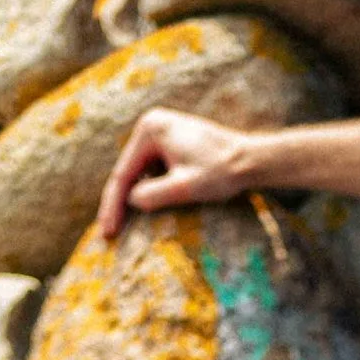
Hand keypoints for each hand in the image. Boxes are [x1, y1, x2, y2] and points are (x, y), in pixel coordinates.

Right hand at [96, 106, 259, 238]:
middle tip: (108, 234)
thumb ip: (153, 195)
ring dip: (132, 199)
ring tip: (120, 227)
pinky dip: (148, 190)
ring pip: (139, 173)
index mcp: (150, 129)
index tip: (107, 232)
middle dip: (119, 204)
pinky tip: (143, 211)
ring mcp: (162, 133)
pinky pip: (153, 171)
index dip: (113, 206)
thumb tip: (130, 201)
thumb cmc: (222, 172)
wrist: (252, 160)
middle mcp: (152, 124)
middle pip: (128, 172)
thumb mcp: (185, 188)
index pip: (122, 174)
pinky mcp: (172, 143)